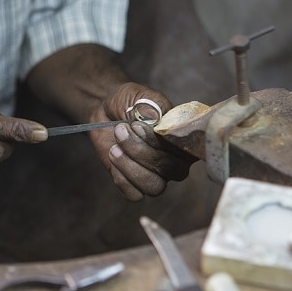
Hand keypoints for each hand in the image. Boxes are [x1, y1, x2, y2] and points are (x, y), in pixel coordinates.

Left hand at [89, 82, 195, 200]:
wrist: (106, 110)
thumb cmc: (130, 102)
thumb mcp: (141, 96)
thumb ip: (152, 106)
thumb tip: (155, 120)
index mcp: (184, 139)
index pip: (185, 151)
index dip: (160, 142)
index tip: (138, 125)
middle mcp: (176, 161)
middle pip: (170, 170)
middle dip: (141, 152)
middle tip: (121, 130)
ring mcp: (158, 175)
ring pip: (154, 186)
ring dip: (130, 166)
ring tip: (114, 147)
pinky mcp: (136, 185)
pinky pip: (135, 195)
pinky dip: (121, 178)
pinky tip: (114, 158)